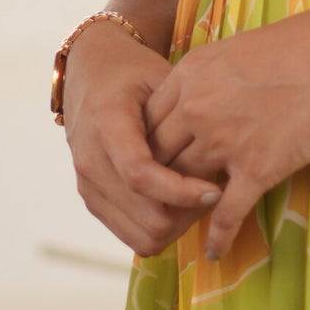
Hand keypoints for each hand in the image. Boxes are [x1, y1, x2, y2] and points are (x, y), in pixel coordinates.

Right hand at [59, 21, 223, 259]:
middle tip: (216, 193)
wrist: (91, 75)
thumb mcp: (160, 80)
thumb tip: (221, 155)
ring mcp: (88, 186)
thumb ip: (182, 117)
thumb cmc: (133, 73)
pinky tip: (180, 201)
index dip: (182, 191)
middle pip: (148, 217)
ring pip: (143, 236)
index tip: (218, 191)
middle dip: (188, 214)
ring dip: (178, 225)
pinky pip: (133, 236)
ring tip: (199, 197)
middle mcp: (90, 161)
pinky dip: (162, 228)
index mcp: (106, 123)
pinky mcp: (92, 201)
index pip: (141, 174)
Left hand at [147, 0, 309, 260]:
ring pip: (184, 186)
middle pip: (158, 157)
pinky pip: (226, 213)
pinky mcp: (257, 168)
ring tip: (177, 225)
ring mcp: (225, 140)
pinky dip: (218, 237)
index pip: (148, 121)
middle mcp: (197, 109)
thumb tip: (192, 96)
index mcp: (189, 75)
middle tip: (156, 201)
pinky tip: (214, 252)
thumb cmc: (300, 47)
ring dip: (181, 208)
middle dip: (156, 180)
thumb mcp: (235, 49)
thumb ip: (205, 76)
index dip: (146, 146)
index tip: (152, 162)